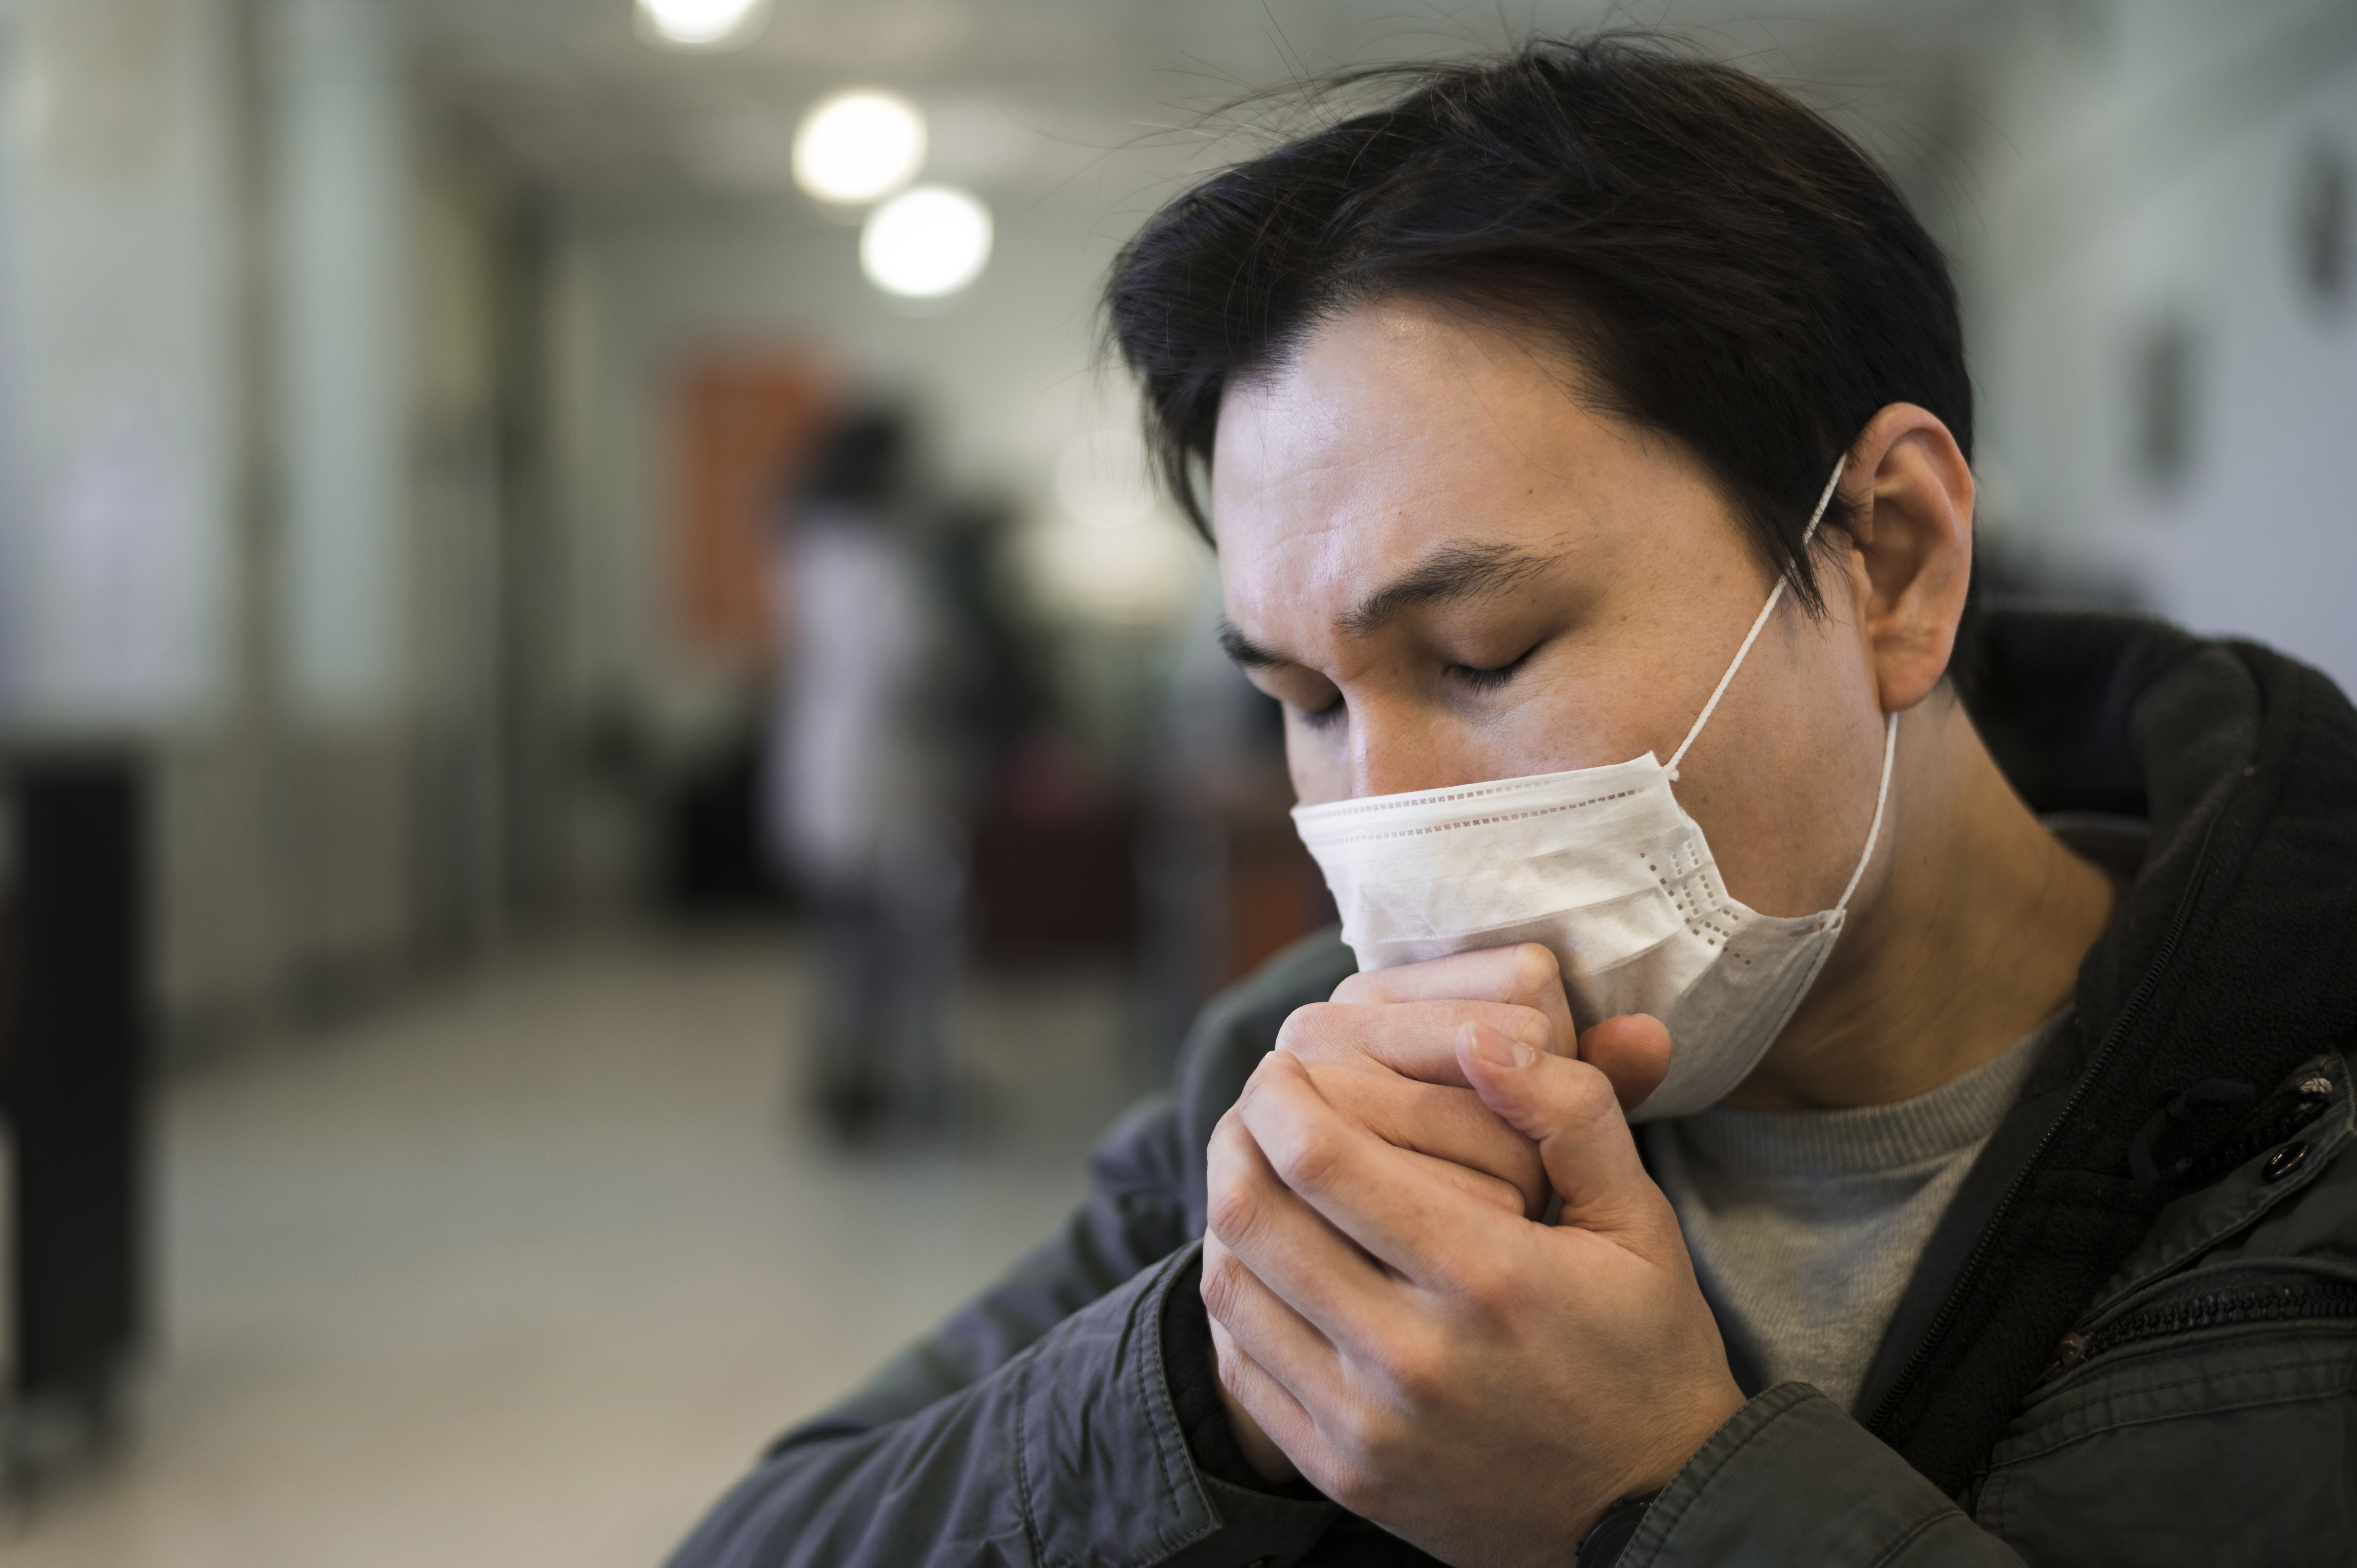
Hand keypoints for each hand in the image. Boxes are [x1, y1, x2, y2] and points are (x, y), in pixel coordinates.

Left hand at [1202, 1012, 1742, 1564]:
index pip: (1321, 1157)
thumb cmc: (1644, 1347)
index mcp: (1484, 1276)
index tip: (1282, 1065)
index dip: (1279, 1093)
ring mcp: (1368, 1423)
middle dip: (1237, 1135)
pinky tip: (1263, 1259)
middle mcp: (1412, 1355)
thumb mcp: (1637, 1220)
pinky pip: (1241, 1364)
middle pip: (1255, 1212)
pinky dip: (1235, 1295)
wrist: (1651, 1513)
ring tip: (1251, 1169)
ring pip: (1232, 1285)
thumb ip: (1568, 1113)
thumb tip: (1485, 1030)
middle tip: (1255, 1105)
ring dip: (1226, 1209)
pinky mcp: (1343, 1472)